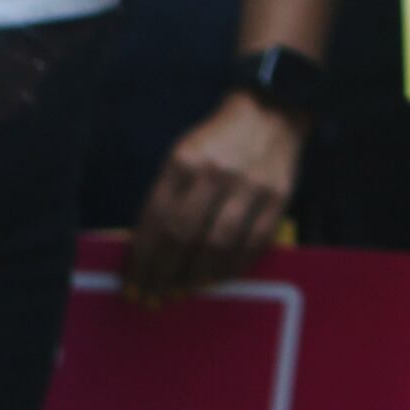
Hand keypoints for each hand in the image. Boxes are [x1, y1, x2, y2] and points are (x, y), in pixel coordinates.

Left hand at [126, 93, 304, 299]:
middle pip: (184, 237)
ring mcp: (251, 188)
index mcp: (186, 161)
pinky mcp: (278, 199)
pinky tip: (215, 279)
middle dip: (163, 274)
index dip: (142, 259)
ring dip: (196, 277)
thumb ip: (167, 196)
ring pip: (218, 246)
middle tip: (151, 297)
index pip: (157, 220)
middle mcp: (217, 175)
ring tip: (181, 291)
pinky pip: (253, 245)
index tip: (132, 283)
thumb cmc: (217, 141)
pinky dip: (231, 268)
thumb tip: (150, 248)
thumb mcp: (182, 155)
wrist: (270, 113)